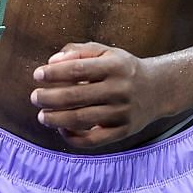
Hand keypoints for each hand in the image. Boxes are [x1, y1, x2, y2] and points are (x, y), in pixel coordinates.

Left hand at [30, 42, 170, 149]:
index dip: (54, 73)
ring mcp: (122, 112)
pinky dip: (74, 138)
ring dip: (56, 119)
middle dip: (49, 97)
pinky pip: (93, 140)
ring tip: (42, 116)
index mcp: (115, 66)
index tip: (37, 75)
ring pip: (82, 119)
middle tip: (34, 97)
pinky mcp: (123, 131)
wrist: (158, 89)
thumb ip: (78, 51)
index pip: (77, 69)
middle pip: (76, 96)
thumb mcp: (106, 52)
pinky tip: (62, 129)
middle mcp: (120, 89)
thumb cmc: (123, 68)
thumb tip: (51, 62)